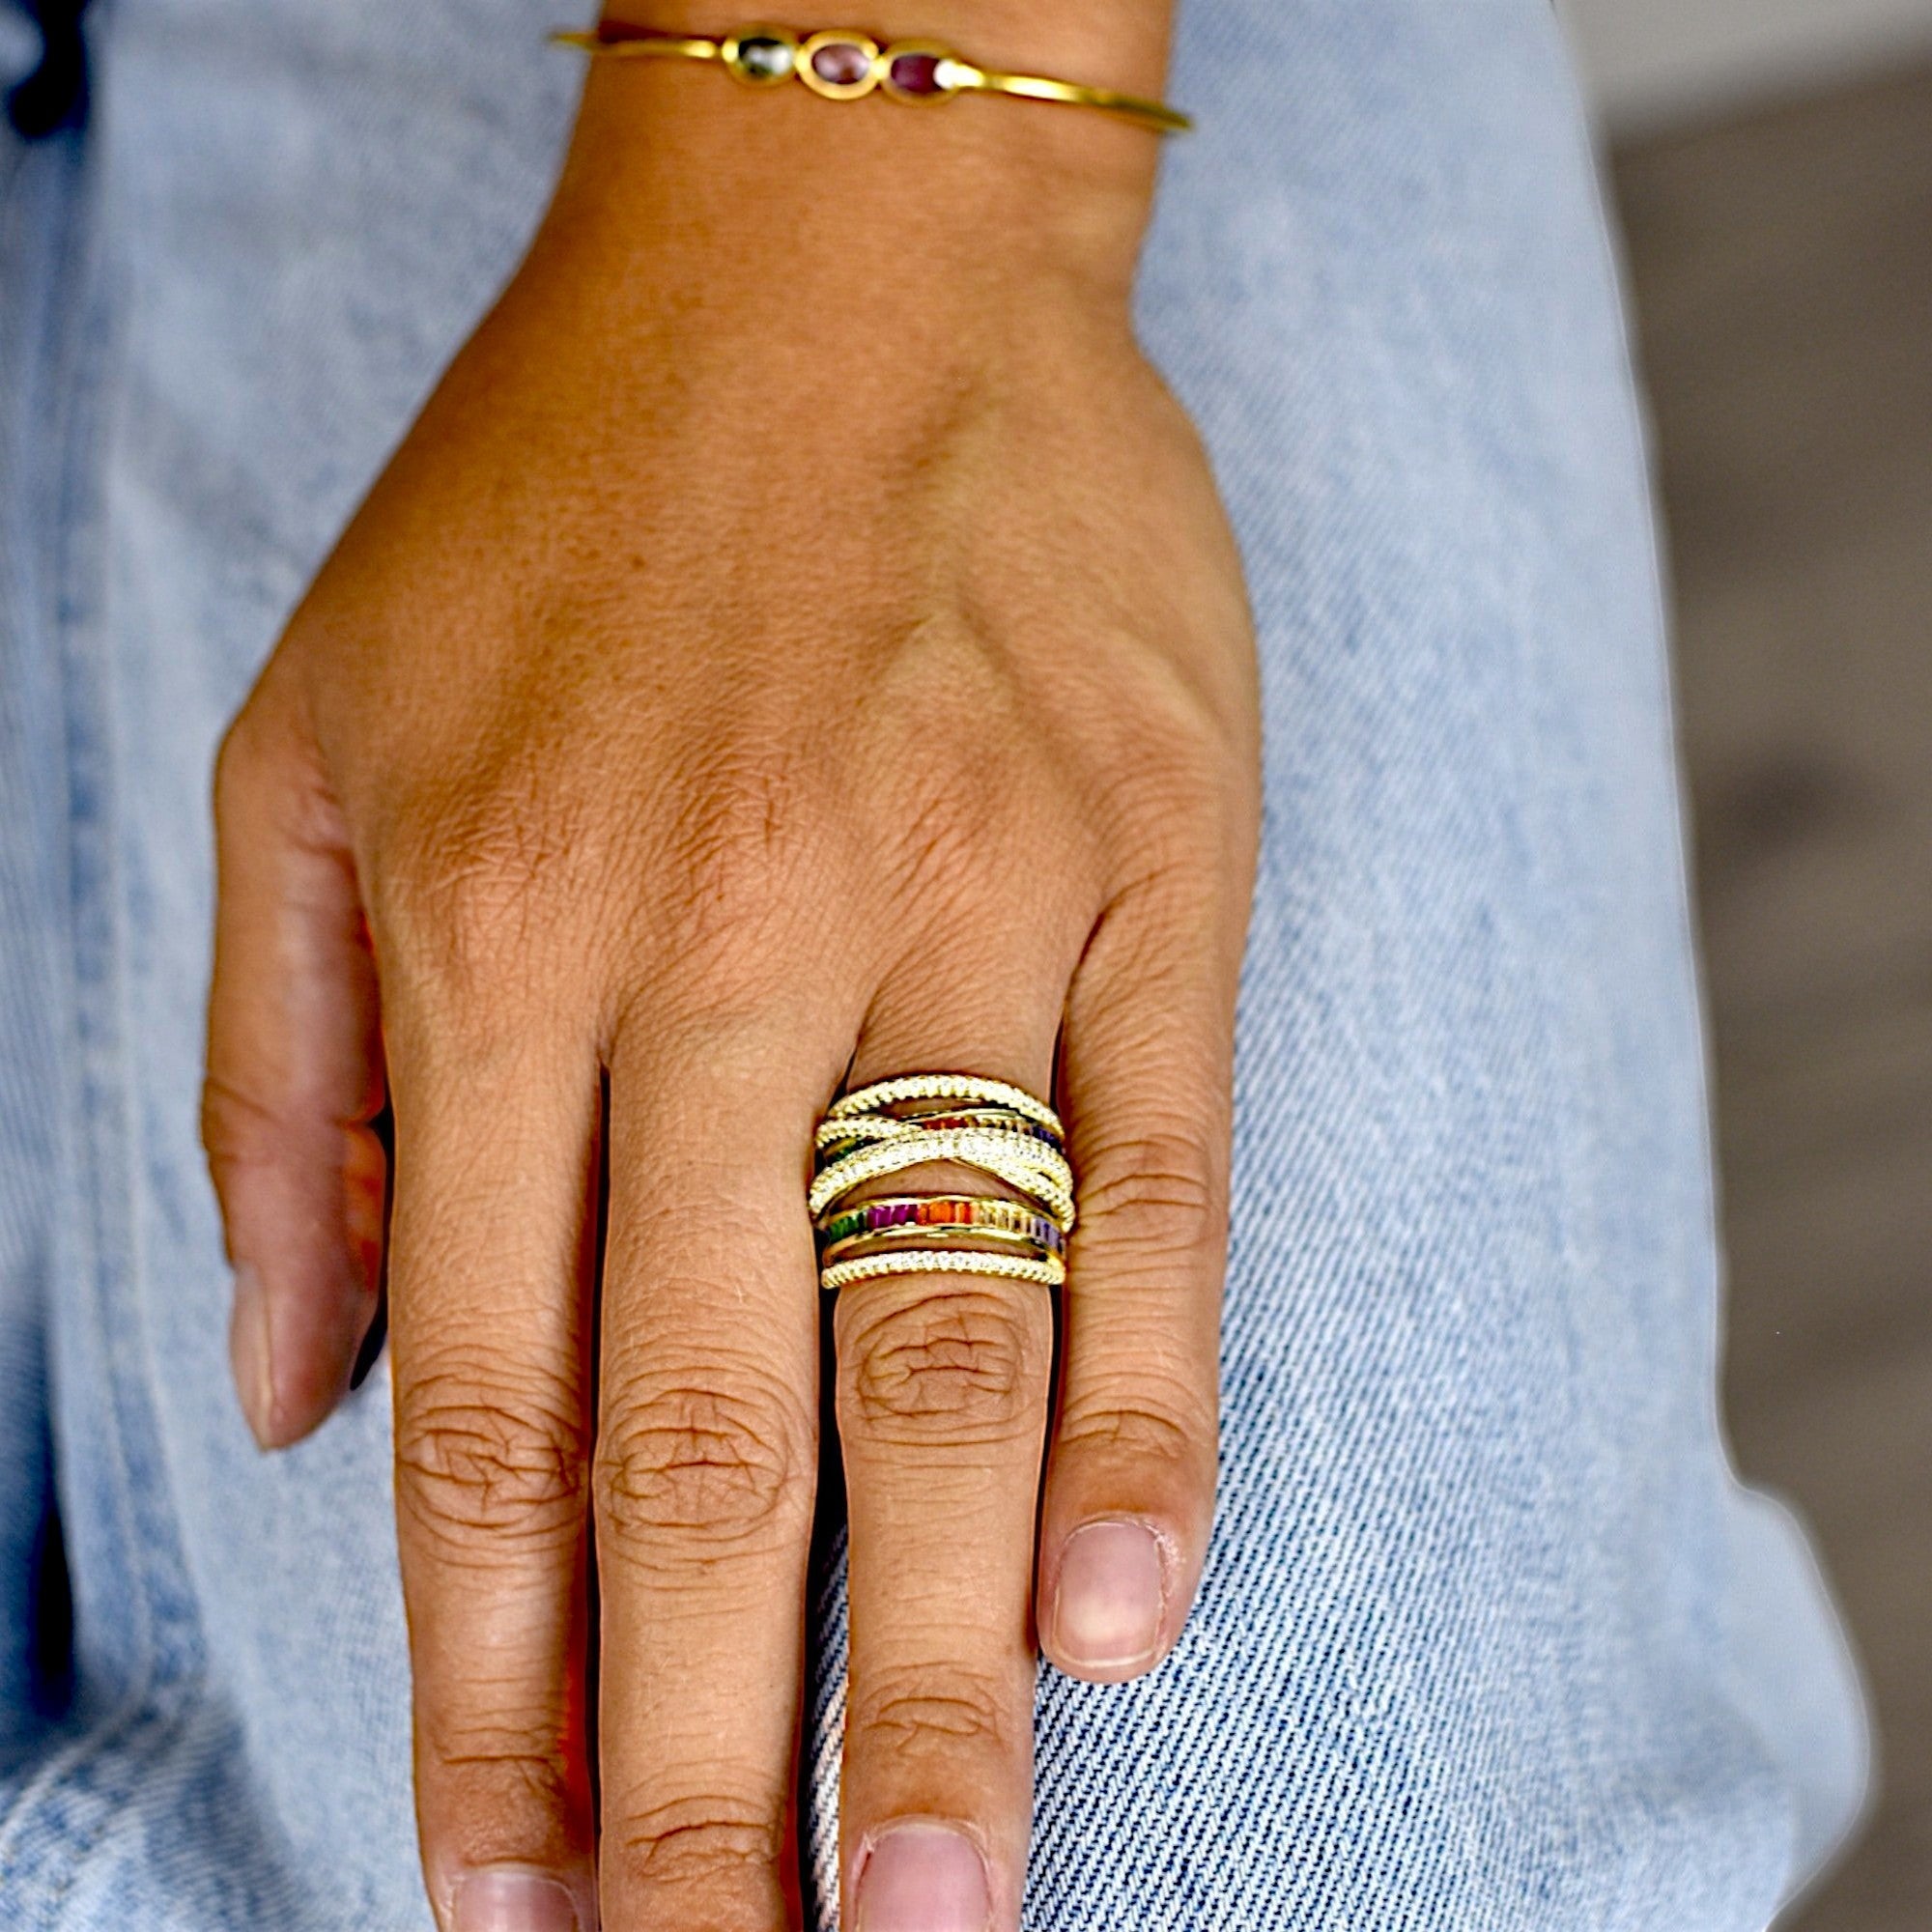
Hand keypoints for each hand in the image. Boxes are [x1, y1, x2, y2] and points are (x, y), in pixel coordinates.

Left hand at [202, 52, 1258, 1931]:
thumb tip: (304, 1400)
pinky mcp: (1158, 865)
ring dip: (939, 1648)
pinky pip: (1158, 1173)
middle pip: (709, 1431)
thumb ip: (281, 1079)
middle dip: (711, 1756)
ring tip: (944, 1891)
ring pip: (936, 1338)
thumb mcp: (313, 737)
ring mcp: (969, 904)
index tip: (506, 1897)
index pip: (487, 1405)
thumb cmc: (563, 495)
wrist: (844, 254)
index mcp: (504, 932)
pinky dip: (1141, 1404)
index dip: (487, 1688)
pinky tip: (1119, 1607)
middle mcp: (733, 944)